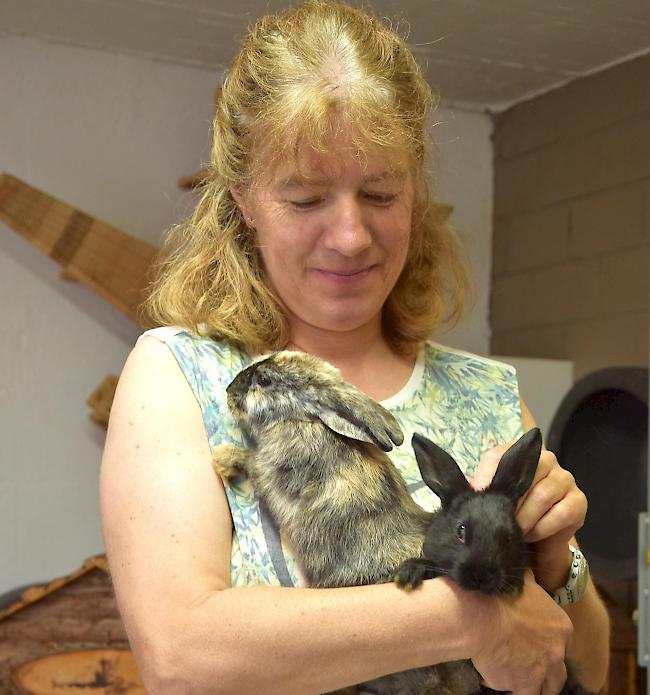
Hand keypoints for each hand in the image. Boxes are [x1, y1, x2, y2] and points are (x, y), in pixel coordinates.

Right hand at [471, 571, 572, 693]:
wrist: (481, 615)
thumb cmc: (500, 594)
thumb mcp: (522, 581)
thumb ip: (530, 583)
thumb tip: (527, 574)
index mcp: (561, 627)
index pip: (562, 642)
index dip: (549, 643)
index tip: (537, 642)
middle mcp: (556, 653)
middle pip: (559, 673)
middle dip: (549, 672)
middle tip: (534, 667)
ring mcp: (540, 672)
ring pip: (545, 690)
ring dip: (535, 685)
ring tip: (521, 680)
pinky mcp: (520, 685)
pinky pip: (520, 694)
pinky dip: (512, 688)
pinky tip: (500, 679)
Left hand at [472, 439, 586, 590]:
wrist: (539, 543)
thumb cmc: (511, 515)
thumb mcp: (492, 501)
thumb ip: (481, 492)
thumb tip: (470, 493)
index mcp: (517, 455)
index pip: (498, 457)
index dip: (486, 478)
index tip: (476, 498)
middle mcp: (544, 459)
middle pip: (524, 476)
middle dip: (509, 504)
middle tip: (499, 523)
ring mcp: (564, 478)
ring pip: (543, 495)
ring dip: (525, 519)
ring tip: (515, 531)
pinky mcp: (579, 500)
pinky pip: (561, 513)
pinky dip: (543, 527)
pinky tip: (532, 535)